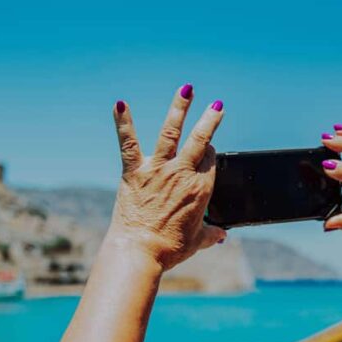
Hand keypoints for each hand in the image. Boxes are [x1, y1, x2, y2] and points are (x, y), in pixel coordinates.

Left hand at [108, 85, 226, 269]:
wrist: (140, 252)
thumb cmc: (169, 249)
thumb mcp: (197, 242)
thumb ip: (212, 235)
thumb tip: (222, 236)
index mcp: (200, 189)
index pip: (211, 161)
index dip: (211, 154)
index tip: (208, 149)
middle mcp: (181, 174)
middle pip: (200, 140)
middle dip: (210, 120)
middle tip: (217, 105)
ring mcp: (157, 170)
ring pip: (171, 133)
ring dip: (179, 109)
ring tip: (187, 89)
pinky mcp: (134, 172)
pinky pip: (128, 143)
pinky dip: (123, 122)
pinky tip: (119, 104)